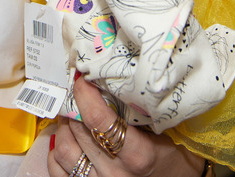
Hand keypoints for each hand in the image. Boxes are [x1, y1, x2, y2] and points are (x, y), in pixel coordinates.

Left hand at [47, 76, 202, 176]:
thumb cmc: (177, 154)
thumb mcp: (169, 128)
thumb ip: (146, 105)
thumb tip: (119, 69)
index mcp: (138, 155)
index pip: (97, 118)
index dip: (84, 92)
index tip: (83, 76)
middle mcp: (115, 173)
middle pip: (78, 129)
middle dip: (74, 104)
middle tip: (78, 89)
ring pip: (63, 149)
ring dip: (64, 125)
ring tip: (74, 112)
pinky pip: (57, 170)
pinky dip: (56, 150)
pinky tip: (68, 136)